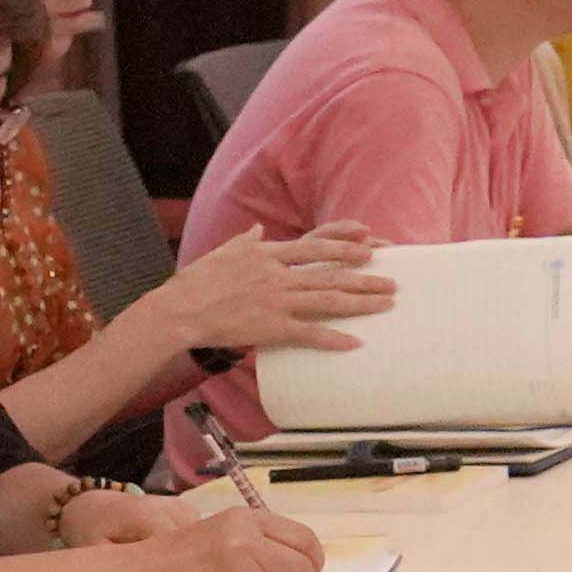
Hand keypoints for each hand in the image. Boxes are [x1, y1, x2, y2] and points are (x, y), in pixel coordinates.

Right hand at [99, 490, 329, 571]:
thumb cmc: (182, 557)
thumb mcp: (224, 530)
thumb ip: (263, 538)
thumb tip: (305, 559)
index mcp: (247, 519)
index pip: (305, 538)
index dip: (313, 558)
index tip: (310, 568)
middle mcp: (248, 541)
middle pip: (304, 566)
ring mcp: (244, 570)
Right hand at [139, 225, 391, 363]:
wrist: (179, 311)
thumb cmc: (197, 282)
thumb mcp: (222, 252)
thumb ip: (245, 240)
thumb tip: (256, 228)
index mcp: (268, 255)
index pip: (314, 246)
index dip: (344, 245)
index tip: (368, 244)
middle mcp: (277, 275)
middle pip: (330, 273)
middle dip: (364, 276)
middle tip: (392, 280)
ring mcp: (276, 301)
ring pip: (327, 300)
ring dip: (360, 302)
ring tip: (386, 304)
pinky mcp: (271, 327)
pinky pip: (309, 333)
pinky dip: (333, 338)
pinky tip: (355, 342)